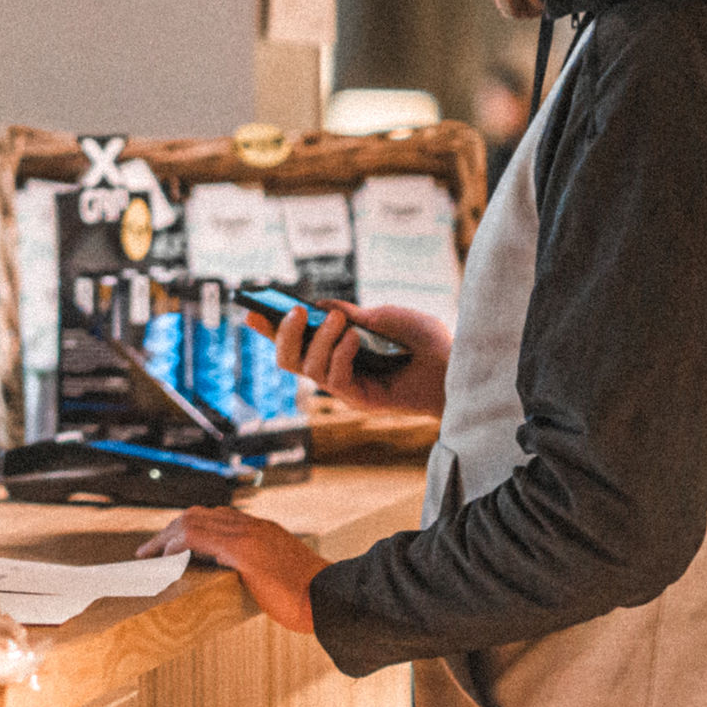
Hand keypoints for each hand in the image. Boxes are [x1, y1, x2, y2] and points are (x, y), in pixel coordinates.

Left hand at [146, 505, 326, 632]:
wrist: (333, 599)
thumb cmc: (310, 596)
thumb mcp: (281, 575)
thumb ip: (260, 569)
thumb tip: (244, 578)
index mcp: (262, 530)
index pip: (215, 517)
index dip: (187, 528)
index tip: (170, 545)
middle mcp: (253, 526)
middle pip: (198, 515)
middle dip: (169, 530)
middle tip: (150, 550)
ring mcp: (248, 536)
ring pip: (193, 522)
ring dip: (166, 537)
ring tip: (150, 554)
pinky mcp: (244, 551)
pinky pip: (199, 538)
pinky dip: (177, 546)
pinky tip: (166, 558)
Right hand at [238, 295, 449, 416]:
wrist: (455, 363)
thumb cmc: (423, 340)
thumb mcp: (383, 316)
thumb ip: (351, 314)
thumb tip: (321, 307)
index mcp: (336, 347)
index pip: (295, 340)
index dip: (270, 329)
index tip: (251, 311)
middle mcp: (335, 368)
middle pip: (287, 360)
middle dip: (282, 335)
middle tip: (296, 313)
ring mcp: (345, 386)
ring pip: (306, 369)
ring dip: (319, 340)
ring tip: (341, 321)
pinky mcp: (359, 399)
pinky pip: (335, 378)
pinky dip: (340, 354)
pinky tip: (355, 339)